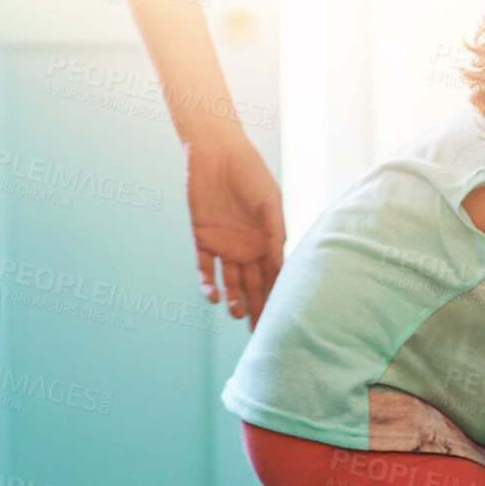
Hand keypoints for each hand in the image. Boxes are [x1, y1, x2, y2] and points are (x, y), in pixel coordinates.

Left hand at [185, 126, 284, 326]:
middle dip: (256, 307)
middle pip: (253, 284)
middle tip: (258, 332)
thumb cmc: (250, 172)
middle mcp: (247, 246)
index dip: (277, 295)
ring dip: (233, 299)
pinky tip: (213, 296)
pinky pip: (204, 267)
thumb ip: (275, 234)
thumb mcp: (269, 203)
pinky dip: (208, 283)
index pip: (274, 274)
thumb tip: (281, 267)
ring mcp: (225, 244)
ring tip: (237, 314)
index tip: (282, 318)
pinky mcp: (202, 238)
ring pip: (230, 281)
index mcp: (267, 238)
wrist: (217, 152)